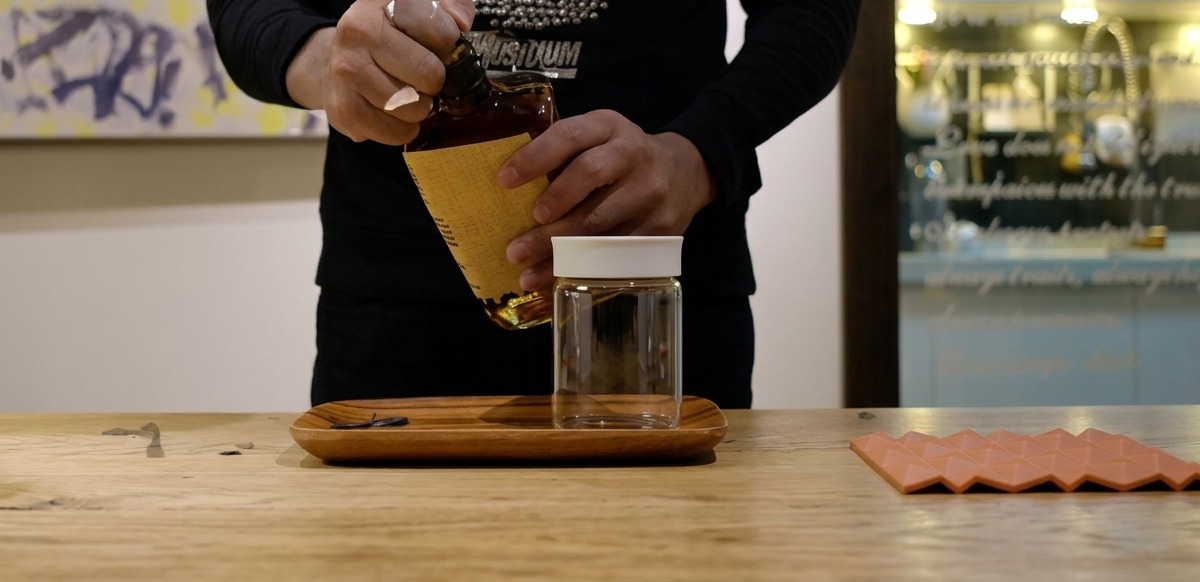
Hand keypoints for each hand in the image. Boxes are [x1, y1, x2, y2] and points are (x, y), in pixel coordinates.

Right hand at [285, 0, 474, 144]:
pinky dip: (403, 129)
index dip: (450, 46)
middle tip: (422, 78)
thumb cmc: (390, 38)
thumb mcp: (418, 9)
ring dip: (420, 108)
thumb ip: (450, 6)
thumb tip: (461, 22)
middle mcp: (359, 30)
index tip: (440, 49)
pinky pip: (396, 133)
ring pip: (414, 108)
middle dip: (435, 82)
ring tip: (408, 95)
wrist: (337, 63)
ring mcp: (347, 70)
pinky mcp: (343, 108)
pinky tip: (394, 113)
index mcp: (382, 2)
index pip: (440, 30)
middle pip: (430, 74)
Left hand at [499, 110, 717, 291]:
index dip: (535, 158)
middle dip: (549, 212)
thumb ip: (563, 153)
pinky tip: (560, 279)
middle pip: (588, 177)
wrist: (686, 172)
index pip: (569, 136)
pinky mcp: (661, 228)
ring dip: (560, 251)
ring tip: (527, 272)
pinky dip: (585, 268)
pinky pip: (617, 252)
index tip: (503, 181)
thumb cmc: (623, 157)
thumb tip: (508, 189)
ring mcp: (650, 193)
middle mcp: (634, 154)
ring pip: (601, 224)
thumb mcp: (599, 138)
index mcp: (610, 127)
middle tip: (516, 246)